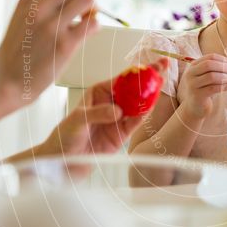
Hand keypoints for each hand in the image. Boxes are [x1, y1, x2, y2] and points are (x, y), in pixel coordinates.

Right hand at [0, 0, 98, 125]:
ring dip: (93, 10)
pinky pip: (93, 24)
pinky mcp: (64, 44)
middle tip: (84, 14)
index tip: (75, 2)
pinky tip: (84, 37)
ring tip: (84, 24)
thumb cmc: (19, 51)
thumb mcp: (23, 17)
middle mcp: (39, 7)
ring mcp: (52, 25)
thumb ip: (43, 3)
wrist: (5, 81)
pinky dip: (95, 28)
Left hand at [39, 59, 169, 155]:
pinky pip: (136, 122)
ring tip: (162, 83)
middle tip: (163, 67)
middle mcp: (110, 103)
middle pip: (133, 89)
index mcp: (99, 93)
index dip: (136, 71)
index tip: (149, 65)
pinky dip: (145, 114)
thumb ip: (98, 113)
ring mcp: (118, 119)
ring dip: (150, 94)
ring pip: (138, 104)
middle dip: (148, 79)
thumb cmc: (65, 136)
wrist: (63, 161)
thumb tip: (118, 111)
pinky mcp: (122, 134)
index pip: (121, 79)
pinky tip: (153, 104)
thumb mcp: (78, 120)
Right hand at [178, 53, 226, 119]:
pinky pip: (213, 88)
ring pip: (211, 76)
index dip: (224, 60)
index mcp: (194, 66)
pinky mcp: (197, 95)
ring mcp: (192, 84)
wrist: (195, 108)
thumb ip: (218, 70)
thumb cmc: (204, 90)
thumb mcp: (209, 77)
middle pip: (209, 65)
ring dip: (226, 77)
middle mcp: (190, 73)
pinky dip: (225, 86)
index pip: (210, 57)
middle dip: (225, 67)